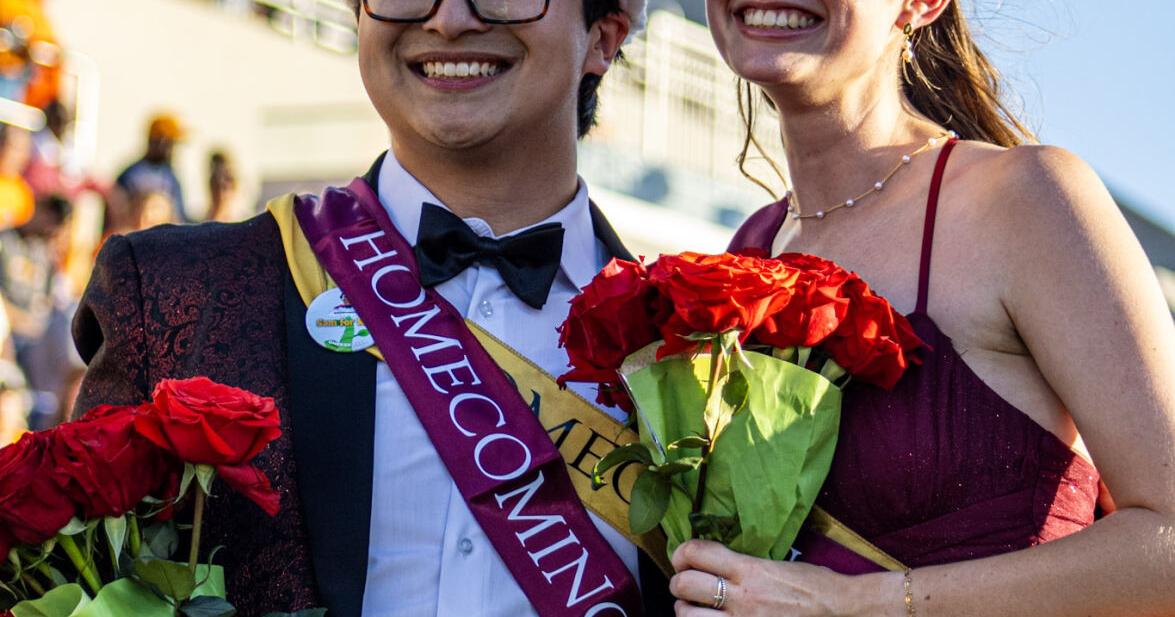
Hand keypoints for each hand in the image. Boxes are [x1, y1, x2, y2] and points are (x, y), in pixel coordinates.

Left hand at [669, 540, 894, 615]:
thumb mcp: (778, 564)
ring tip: (692, 609)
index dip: (681, 552)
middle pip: (685, 584)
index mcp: (750, 569)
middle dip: (678, 583)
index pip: (698, 552)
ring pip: (688, 616)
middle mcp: (742, 595)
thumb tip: (721, 562)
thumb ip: (746, 564)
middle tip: (684, 585)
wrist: (843, 611)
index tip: (682, 557)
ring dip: (685, 611)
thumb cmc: (817, 587)